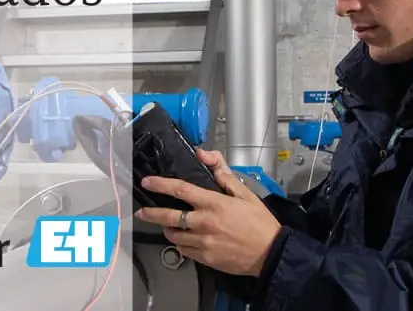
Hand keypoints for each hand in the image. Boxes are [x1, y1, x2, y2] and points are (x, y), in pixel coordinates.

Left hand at [134, 149, 281, 276]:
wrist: (270, 253)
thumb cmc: (260, 224)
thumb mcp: (245, 193)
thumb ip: (223, 174)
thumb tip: (205, 156)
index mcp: (214, 203)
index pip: (180, 189)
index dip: (161, 184)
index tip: (148, 182)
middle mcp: (204, 222)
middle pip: (168, 216)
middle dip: (150, 213)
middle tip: (142, 211)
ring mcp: (203, 242)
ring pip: (173, 235)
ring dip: (167, 229)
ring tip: (168, 225)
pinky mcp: (205, 258)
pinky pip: (184, 250)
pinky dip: (181, 244)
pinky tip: (185, 239)